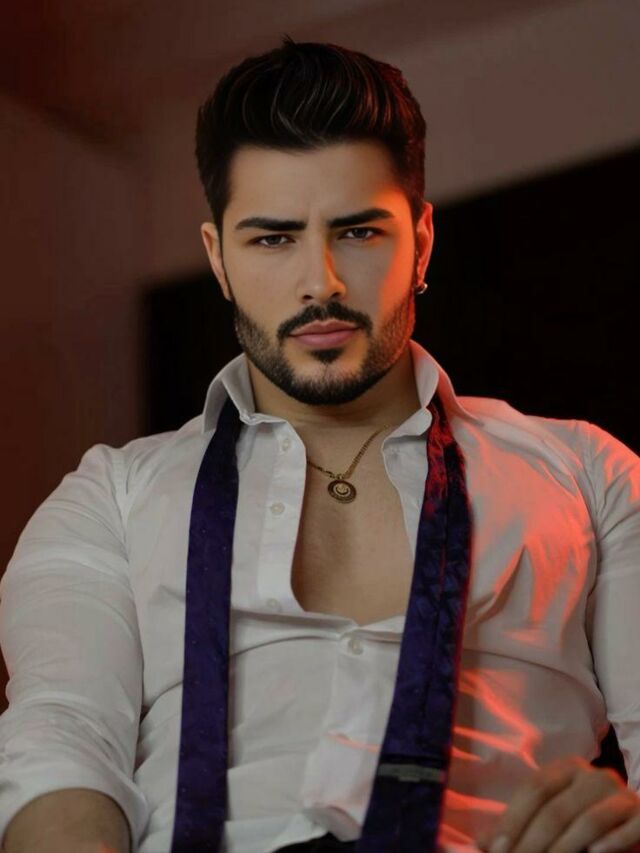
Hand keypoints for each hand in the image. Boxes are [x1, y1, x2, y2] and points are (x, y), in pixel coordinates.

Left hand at [476, 756, 639, 852]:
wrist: (628, 826)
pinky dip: (613, 842)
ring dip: (565, 848)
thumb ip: (519, 829)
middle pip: (556, 808)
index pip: (533, 790)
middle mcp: (593, 775)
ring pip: (589, 820)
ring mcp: (620, 793)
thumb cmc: (582, 826)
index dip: (512, 820)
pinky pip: (628, 826)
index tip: (497, 849)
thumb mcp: (550, 823)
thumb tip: (480, 843)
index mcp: (566, 769)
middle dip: (532, 842)